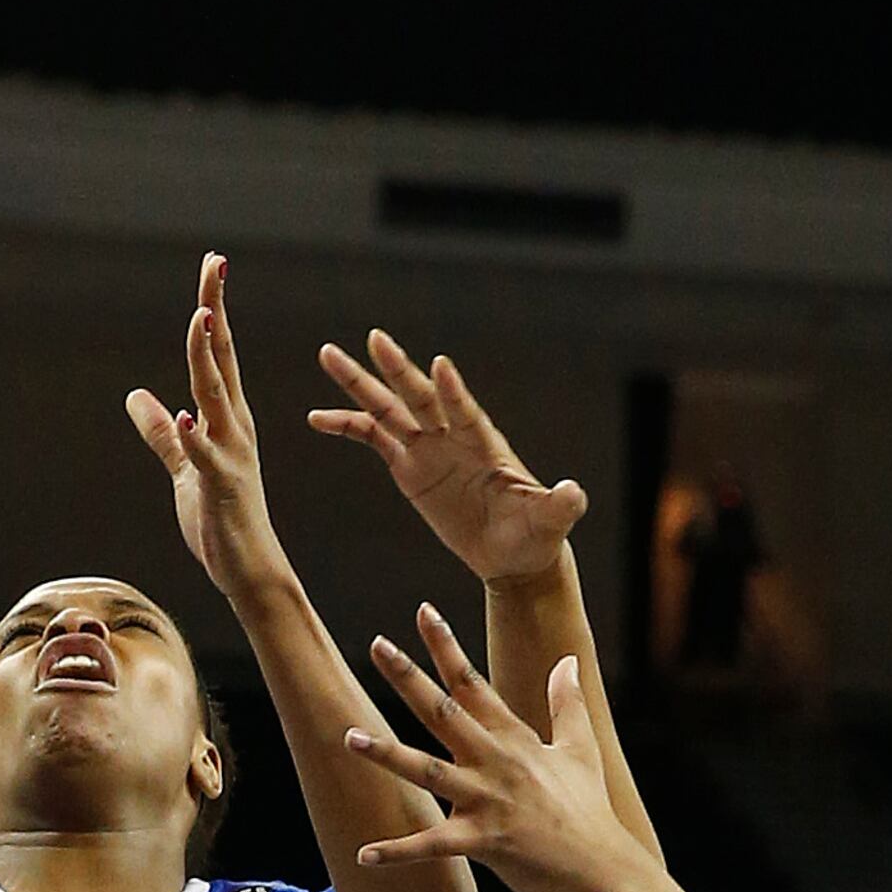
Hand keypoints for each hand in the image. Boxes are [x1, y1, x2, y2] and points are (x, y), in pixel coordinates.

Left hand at [124, 256, 291, 600]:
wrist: (248, 568)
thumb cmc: (220, 518)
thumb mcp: (184, 469)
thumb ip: (161, 434)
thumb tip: (136, 396)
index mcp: (226, 419)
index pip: (218, 354)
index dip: (213, 310)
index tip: (212, 267)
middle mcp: (234, 427)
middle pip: (222, 359)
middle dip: (216, 311)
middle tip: (214, 265)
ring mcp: (231, 455)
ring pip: (216, 398)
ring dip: (207, 358)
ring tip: (201, 320)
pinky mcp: (222, 487)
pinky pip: (206, 458)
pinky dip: (193, 438)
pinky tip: (182, 417)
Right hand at [309, 330, 588, 586]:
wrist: (511, 553)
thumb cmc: (534, 534)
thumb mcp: (551, 520)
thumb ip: (561, 504)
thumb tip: (575, 494)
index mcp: (484, 443)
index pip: (466, 411)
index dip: (453, 391)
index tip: (439, 367)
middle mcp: (452, 435)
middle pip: (418, 395)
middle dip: (396, 369)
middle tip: (374, 338)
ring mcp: (427, 447)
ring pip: (387, 408)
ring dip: (358, 384)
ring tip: (328, 356)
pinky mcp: (409, 466)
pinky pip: (372, 439)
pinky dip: (346, 427)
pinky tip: (316, 418)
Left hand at [342, 607, 656, 891]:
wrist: (603, 870)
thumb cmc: (588, 811)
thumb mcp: (581, 748)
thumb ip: (567, 703)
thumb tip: (567, 661)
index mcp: (512, 738)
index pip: (472, 683)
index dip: (446, 646)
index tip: (422, 612)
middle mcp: (496, 762)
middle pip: (444, 712)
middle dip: (408, 678)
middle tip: (377, 646)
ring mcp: (489, 801)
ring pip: (429, 771)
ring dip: (388, 756)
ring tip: (350, 737)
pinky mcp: (485, 842)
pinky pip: (433, 845)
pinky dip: (398, 851)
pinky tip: (364, 854)